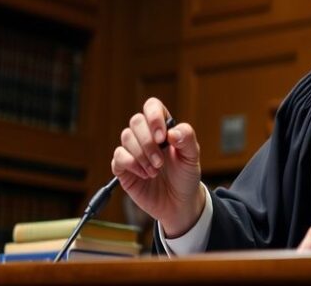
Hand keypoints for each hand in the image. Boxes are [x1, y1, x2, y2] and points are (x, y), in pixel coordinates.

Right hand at [111, 98, 204, 237]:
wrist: (178, 203)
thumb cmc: (185, 176)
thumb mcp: (192, 157)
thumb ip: (187, 139)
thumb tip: (172, 132)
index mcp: (163, 128)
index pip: (152, 107)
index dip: (154, 116)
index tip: (163, 137)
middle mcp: (146, 136)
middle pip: (136, 121)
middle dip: (148, 142)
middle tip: (161, 162)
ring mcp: (133, 151)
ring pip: (126, 137)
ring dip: (142, 155)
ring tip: (155, 170)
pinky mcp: (123, 168)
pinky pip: (118, 157)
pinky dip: (131, 164)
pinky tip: (144, 174)